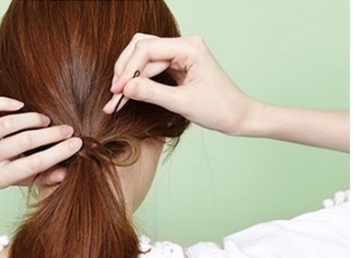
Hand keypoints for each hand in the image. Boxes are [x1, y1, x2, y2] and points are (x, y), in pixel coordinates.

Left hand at [0, 97, 81, 188]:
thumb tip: (65, 173)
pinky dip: (4, 102)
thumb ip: (38, 177)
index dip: (58, 153)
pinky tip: (20, 104)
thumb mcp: (13, 178)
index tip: (77, 143)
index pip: (33, 165)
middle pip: (24, 143)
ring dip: (32, 119)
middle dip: (51, 134)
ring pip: (8, 124)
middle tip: (68, 128)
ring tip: (45, 120)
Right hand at [103, 34, 258, 135]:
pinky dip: (137, 82)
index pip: (147, 50)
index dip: (128, 70)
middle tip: (114, 94)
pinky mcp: (176, 66)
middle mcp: (183, 46)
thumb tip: (126, 88)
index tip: (117, 91)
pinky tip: (127, 96)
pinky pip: (150, 68)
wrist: (237, 117)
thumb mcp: (182, 103)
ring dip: (128, 76)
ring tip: (117, 98)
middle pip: (141, 48)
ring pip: (142, 58)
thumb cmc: (218, 108)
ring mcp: (179, 55)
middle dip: (125, 71)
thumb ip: (152, 94)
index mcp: (189, 47)